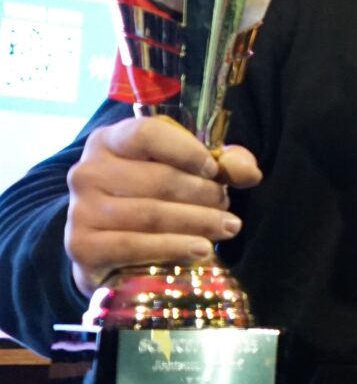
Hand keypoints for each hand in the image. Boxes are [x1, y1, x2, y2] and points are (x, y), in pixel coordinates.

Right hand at [64, 118, 260, 295]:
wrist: (111, 248)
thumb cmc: (155, 199)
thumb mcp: (188, 171)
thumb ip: (224, 164)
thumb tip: (249, 173)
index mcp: (110, 141)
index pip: (147, 134)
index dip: (188, 151)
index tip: (214, 170)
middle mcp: (88, 171)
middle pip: (158, 179)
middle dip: (204, 194)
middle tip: (227, 206)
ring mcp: (81, 209)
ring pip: (151, 214)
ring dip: (198, 222)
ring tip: (228, 228)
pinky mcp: (82, 246)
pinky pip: (134, 246)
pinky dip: (174, 248)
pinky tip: (202, 249)